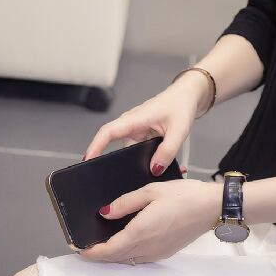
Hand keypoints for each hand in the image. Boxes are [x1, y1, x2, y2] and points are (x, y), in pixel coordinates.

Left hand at [80, 178, 221, 263]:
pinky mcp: (166, 252)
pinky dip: (128, 254)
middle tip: (86, 247)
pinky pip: (141, 258)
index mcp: (141, 231)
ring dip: (114, 256)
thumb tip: (104, 213)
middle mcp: (148, 247)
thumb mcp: (151, 190)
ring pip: (128, 260)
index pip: (108, 250)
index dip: (91, 252)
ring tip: (103, 246)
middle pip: (116, 258)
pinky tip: (127, 244)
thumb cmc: (186, 195)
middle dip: (99, 255)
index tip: (79, 249)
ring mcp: (158, 252)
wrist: (213, 207)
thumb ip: (125, 202)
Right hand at [82, 71, 211, 174]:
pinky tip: (157, 165)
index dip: (95, 146)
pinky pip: (140, 150)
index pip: (108, 132)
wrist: (187, 96)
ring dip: (138, 162)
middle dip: (117, 163)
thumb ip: (167, 151)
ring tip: (150, 172)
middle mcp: (131, 124)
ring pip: (130, 151)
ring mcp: (136, 130)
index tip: (88, 160)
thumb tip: (154, 170)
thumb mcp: (178, 131)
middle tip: (121, 180)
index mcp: (135, 118)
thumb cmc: (181, 106)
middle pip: (116, 146)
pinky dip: (147, 158)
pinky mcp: (143, 135)